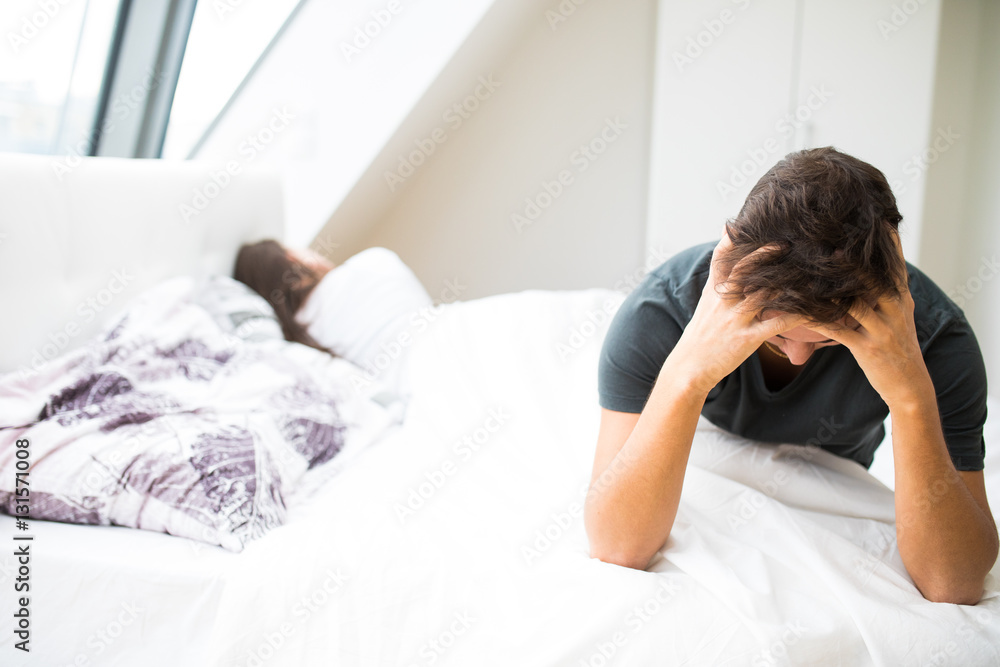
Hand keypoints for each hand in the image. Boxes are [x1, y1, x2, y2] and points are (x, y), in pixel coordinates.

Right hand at [668, 232, 806, 393]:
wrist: (689, 368)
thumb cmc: (701, 336)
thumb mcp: (706, 305)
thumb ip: (720, 280)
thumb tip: (728, 252)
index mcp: (713, 292)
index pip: (720, 258)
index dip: (733, 239)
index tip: (745, 222)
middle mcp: (722, 301)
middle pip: (744, 270)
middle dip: (764, 254)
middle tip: (786, 242)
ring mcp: (734, 319)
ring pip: (762, 294)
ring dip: (786, 281)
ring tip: (807, 271)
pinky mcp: (746, 339)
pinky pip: (775, 324)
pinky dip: (794, 314)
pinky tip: (811, 308)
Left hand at [805, 235, 932, 408]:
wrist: (909, 384)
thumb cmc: (896, 345)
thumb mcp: (898, 315)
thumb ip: (884, 291)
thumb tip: (869, 267)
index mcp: (902, 299)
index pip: (894, 265)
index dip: (886, 243)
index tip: (874, 220)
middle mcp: (895, 310)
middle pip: (875, 279)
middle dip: (854, 262)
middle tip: (830, 243)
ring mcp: (883, 330)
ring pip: (853, 304)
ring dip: (828, 290)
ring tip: (806, 274)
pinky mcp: (868, 348)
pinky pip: (837, 331)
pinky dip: (817, 320)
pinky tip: (799, 313)